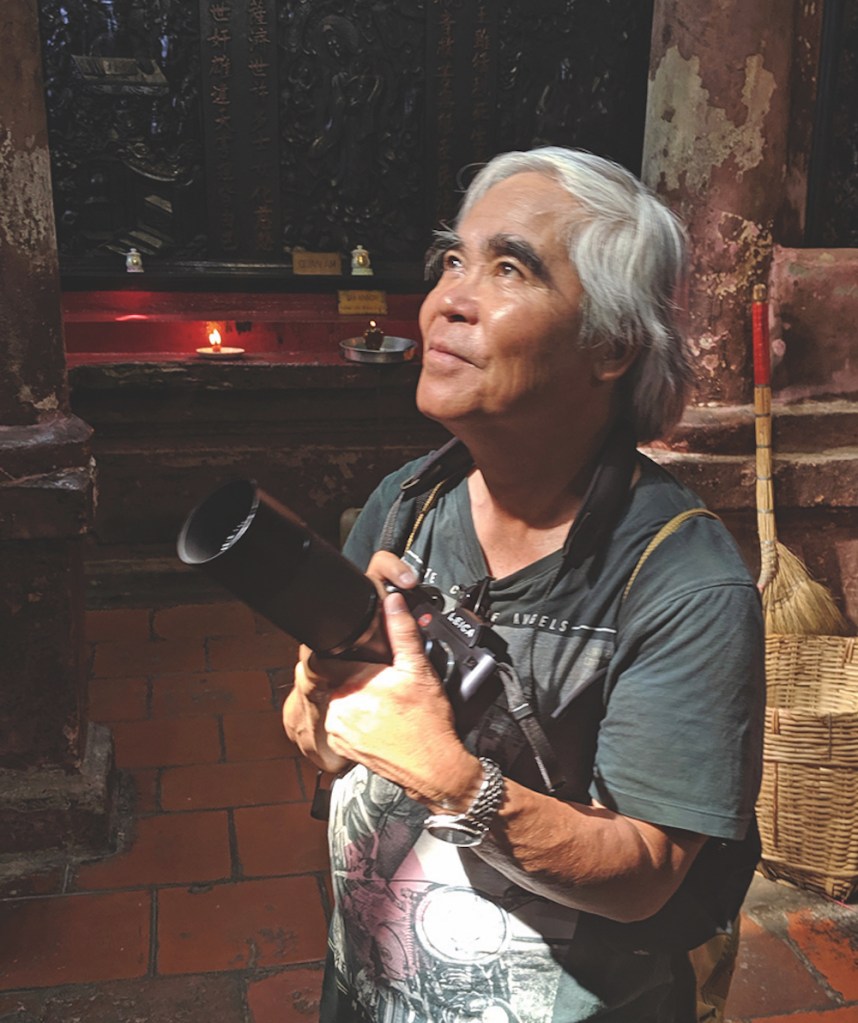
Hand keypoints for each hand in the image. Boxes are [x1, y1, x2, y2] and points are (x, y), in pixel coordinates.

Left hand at [324, 589, 480, 809]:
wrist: (433, 768)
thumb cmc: (428, 724)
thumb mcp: (420, 670)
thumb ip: (402, 632)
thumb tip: (393, 602)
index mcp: (353, 683)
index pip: (338, 653)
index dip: (356, 652)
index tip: (370, 658)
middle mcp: (338, 706)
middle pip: (341, 675)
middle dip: (360, 675)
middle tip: (385, 682)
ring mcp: (337, 728)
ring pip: (340, 697)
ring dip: (356, 696)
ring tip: (384, 703)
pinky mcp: (340, 745)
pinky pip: (341, 720)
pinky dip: (355, 717)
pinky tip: (378, 719)